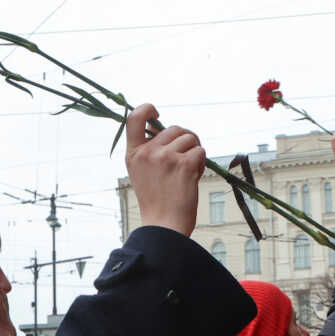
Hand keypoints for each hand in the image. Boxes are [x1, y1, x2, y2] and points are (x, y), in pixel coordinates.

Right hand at [125, 102, 206, 236]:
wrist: (164, 226)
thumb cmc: (157, 202)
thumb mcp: (142, 173)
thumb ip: (151, 152)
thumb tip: (173, 132)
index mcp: (133, 154)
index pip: (134, 118)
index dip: (147, 109)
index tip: (157, 112)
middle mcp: (147, 152)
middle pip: (174, 128)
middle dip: (185, 139)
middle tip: (186, 158)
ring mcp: (165, 157)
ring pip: (190, 139)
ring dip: (194, 152)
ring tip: (188, 172)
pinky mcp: (184, 164)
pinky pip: (200, 152)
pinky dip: (201, 163)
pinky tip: (193, 177)